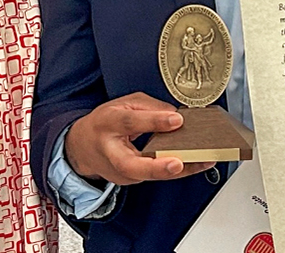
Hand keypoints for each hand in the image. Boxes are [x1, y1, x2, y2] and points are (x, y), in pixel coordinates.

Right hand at [65, 93, 214, 185]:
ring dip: (177, 171)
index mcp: (108, 123)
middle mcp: (111, 151)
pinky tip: (196, 165)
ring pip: (148, 175)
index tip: (177, 121)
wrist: (82, 147)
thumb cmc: (105, 123)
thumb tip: (175, 115)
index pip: (130, 123)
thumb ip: (149, 107)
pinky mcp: (129, 180)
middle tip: (178, 164)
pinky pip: (154, 176)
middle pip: (131, 165)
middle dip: (156, 167)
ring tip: (203, 162)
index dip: (153, 122)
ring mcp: (119, 171)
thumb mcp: (123, 104)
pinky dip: (176, 171)